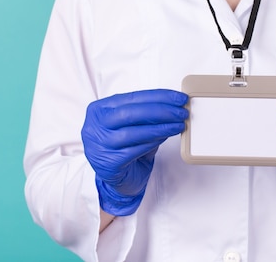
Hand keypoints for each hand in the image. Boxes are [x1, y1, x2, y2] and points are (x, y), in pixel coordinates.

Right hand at [81, 89, 187, 215]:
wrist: (116, 179)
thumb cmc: (123, 147)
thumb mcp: (130, 125)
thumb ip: (145, 114)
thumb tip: (173, 105)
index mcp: (99, 110)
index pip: (131, 97)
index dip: (158, 96)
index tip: (178, 98)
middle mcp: (95, 127)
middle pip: (131, 113)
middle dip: (162, 110)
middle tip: (181, 112)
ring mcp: (99, 146)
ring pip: (134, 132)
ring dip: (161, 127)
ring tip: (178, 125)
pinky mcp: (109, 164)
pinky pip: (136, 150)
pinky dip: (154, 142)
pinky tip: (166, 137)